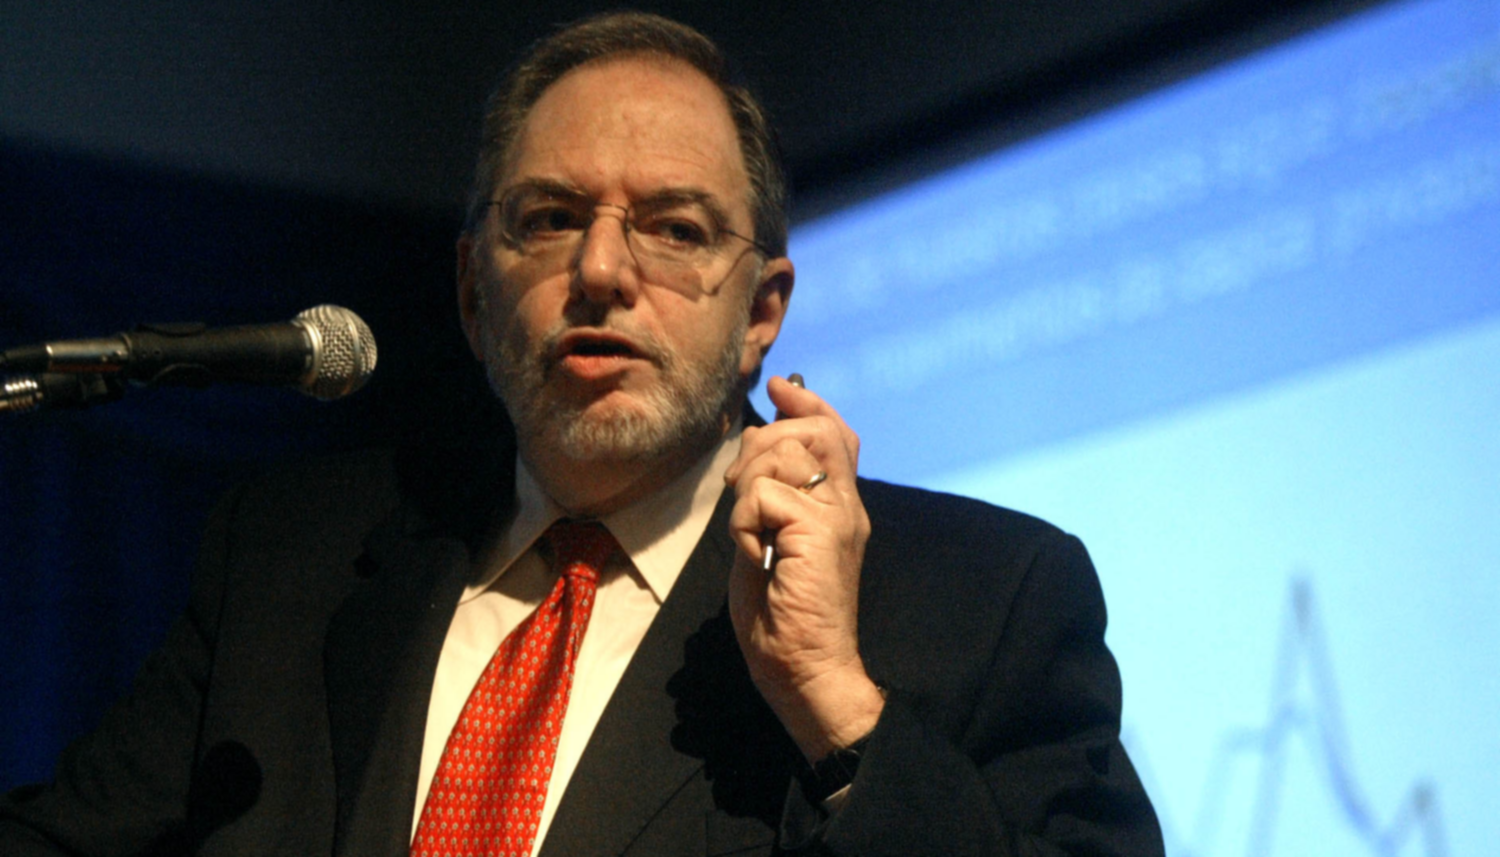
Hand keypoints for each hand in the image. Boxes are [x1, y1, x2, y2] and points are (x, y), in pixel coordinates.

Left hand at [724, 376, 883, 760]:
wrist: (807, 672)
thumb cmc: (783, 621)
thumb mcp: (769, 544)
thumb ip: (768, 499)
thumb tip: (755, 449)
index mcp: (838, 508)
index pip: (836, 434)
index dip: (808, 406)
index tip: (781, 388)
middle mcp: (846, 506)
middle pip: (816, 430)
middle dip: (765, 440)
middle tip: (741, 486)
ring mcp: (836, 518)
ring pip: (786, 454)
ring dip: (749, 482)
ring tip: (749, 528)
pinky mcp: (819, 533)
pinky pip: (763, 495)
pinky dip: (743, 521)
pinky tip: (753, 554)